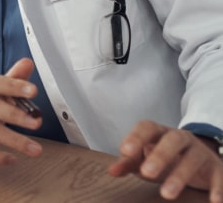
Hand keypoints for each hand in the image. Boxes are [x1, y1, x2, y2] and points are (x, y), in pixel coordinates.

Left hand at [108, 121, 222, 200]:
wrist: (201, 158)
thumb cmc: (166, 159)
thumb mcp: (146, 159)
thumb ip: (129, 163)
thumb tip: (112, 171)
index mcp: (160, 133)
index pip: (147, 127)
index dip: (136, 137)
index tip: (125, 151)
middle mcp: (182, 138)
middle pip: (172, 140)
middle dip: (160, 156)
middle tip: (146, 173)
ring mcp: (201, 151)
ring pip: (193, 159)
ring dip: (180, 176)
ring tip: (167, 194)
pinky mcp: (216, 167)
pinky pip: (219, 175)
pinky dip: (217, 188)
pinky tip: (214, 201)